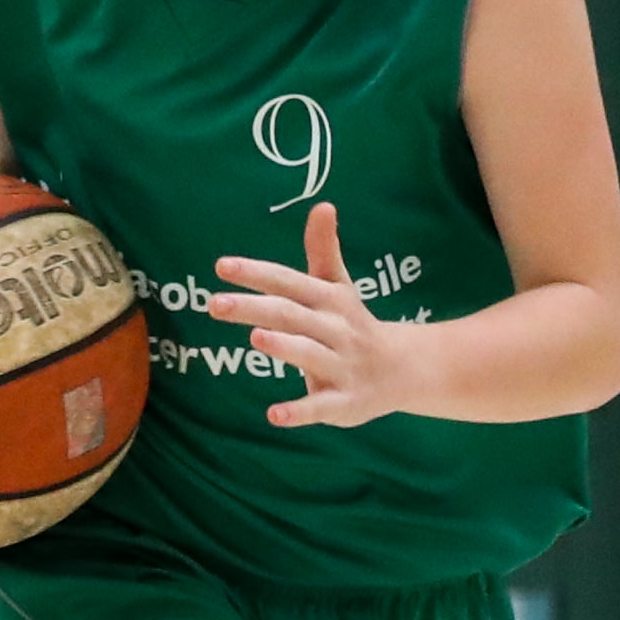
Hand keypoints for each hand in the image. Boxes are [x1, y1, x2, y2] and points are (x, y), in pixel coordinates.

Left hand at [211, 201, 420, 428]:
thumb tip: (322, 204)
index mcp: (329, 300)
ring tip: (255, 338)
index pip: (289, 282)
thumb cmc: (355, 324)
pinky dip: (299, 412)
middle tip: (215, 304)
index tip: (222, 266)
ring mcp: (342, 366)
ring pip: (311, 355)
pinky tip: (274, 415)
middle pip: (293, 315)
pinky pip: (321, 406)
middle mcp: (336, 330)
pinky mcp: (345, 401)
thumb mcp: (339, 286)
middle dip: (256, 308)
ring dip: (284, 347)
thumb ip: (324, 249)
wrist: (404, 370)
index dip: (257, 273)